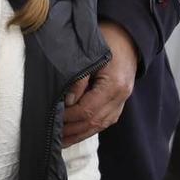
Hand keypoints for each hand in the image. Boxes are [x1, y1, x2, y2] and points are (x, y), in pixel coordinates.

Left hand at [64, 22, 137, 144]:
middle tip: (52, 134)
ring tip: (61, 142)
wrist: (127, 38)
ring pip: (100, 126)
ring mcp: (122, 102)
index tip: (53, 116)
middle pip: (94, 122)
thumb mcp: (90, 54)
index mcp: (114, 85)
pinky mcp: (119, 104)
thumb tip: (67, 101)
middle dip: (72, 130)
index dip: (69, 116)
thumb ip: (78, 78)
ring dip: (79, 135)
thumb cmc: (106, 41)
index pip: (88, 110)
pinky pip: (104, 122)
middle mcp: (121, 97)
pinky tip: (74, 134)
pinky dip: (88, 130)